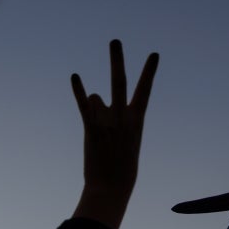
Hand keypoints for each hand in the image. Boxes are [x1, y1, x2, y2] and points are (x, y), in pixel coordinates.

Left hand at [70, 39, 158, 228]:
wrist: (112, 187)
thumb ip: (113, 114)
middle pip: (119, 81)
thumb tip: (95, 96)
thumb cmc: (122, 165)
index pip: (145, 90)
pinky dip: (78, 90)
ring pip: (95, 99)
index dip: (149, 71)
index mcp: (138, 120)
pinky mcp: (91, 128)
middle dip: (117, 60)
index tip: (154, 54)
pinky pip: (83, 105)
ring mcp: (107, 122)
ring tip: (99, 131)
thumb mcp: (127, 139)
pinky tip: (75, 77)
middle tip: (114, 40)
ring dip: (94, 109)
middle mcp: (123, 117)